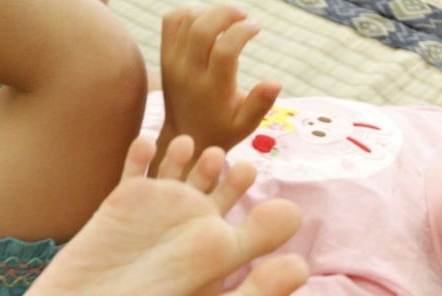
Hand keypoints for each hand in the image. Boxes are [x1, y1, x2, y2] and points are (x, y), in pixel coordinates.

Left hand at [159, 6, 280, 158]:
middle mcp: (189, 73)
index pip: (225, 50)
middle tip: (244, 15)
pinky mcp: (165, 56)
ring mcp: (173, 63)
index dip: (242, 31)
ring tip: (228, 19)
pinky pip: (171, 21)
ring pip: (186, 20)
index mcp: (213, 90)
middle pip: (202, 28)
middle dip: (226, 12)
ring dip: (210, 11)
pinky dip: (189, 12)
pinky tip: (207, 21)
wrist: (184, 137)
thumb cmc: (222, 130)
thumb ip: (260, 104)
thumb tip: (276, 82)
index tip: (256, 27)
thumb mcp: (245, 126)